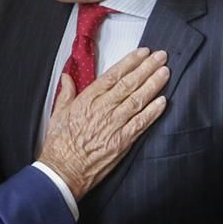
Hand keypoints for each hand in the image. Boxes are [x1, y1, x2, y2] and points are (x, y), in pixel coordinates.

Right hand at [38, 48, 168, 198]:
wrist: (62, 171)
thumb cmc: (59, 145)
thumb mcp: (57, 114)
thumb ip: (66, 93)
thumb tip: (67, 77)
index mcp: (87, 100)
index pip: (112, 76)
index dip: (130, 62)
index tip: (142, 53)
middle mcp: (102, 110)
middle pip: (129, 84)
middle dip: (147, 68)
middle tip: (161, 57)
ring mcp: (114, 125)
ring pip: (137, 100)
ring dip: (153, 85)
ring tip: (165, 73)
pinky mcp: (121, 142)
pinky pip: (140, 123)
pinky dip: (153, 112)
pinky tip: (163, 101)